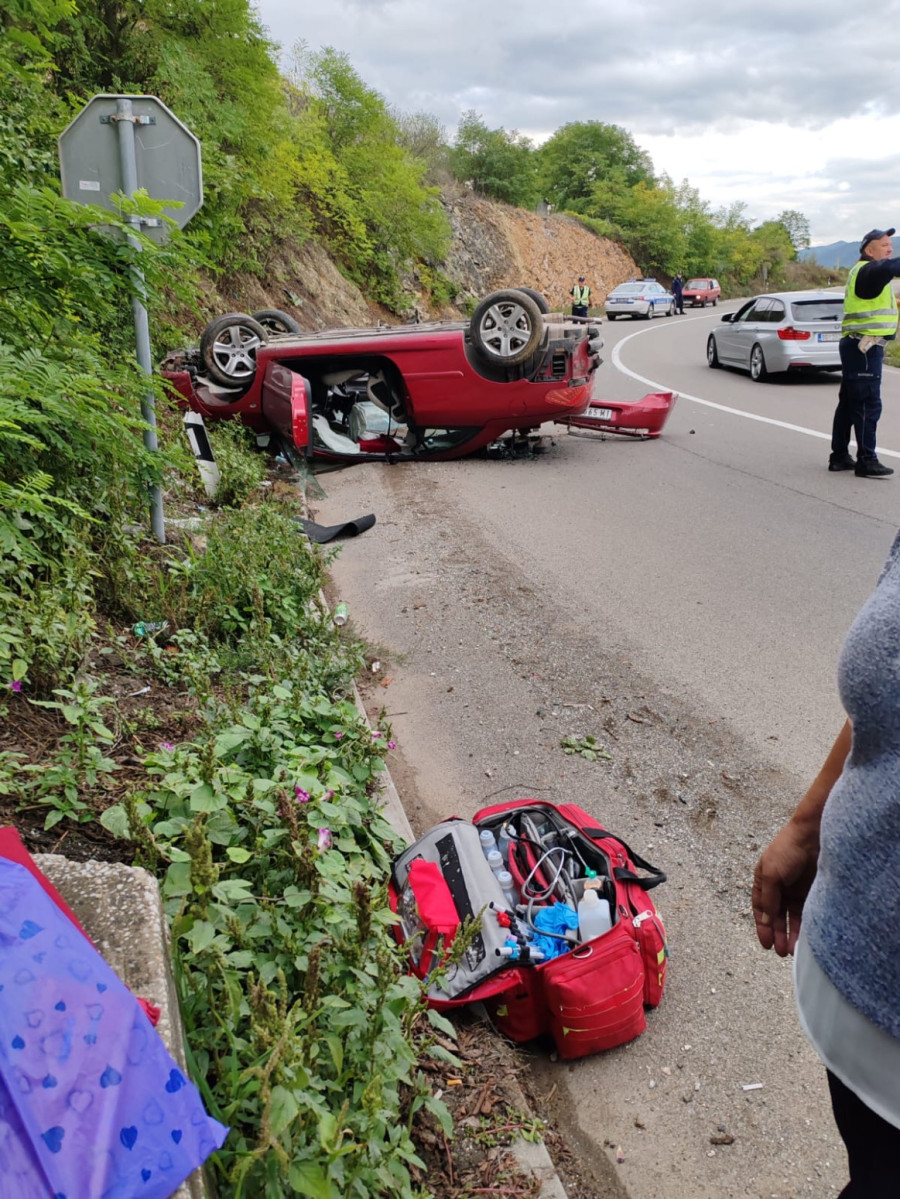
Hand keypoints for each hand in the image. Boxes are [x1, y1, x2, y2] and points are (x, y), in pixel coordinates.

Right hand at [752, 821, 819, 956]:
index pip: (760, 908)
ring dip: (790, 934)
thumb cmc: (787, 850)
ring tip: (791, 951)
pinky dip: (804, 926)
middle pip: (776, 916)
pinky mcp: (811, 892)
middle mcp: (779, 887)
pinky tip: (804, 938)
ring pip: (792, 917)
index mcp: (764, 881)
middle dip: (777, 934)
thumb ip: (769, 899)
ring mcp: (796, 890)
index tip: (765, 944)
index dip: (762, 926)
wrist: (813, 836)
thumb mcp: (772, 875)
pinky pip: (807, 913)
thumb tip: (766, 920)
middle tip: (779, 952)